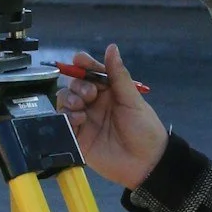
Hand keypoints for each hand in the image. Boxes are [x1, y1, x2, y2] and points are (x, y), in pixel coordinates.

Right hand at [56, 45, 167, 190]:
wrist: (146, 163)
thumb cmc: (144, 128)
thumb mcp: (132, 100)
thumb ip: (118, 75)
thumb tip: (111, 48)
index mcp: (109, 91)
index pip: (91, 72)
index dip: (84, 65)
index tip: (80, 60)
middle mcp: (94, 103)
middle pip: (75, 85)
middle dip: (77, 85)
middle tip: (90, 94)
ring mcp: (85, 120)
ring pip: (65, 102)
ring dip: (69, 99)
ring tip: (81, 107)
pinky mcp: (78, 138)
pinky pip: (64, 123)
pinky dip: (67, 117)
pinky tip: (78, 119)